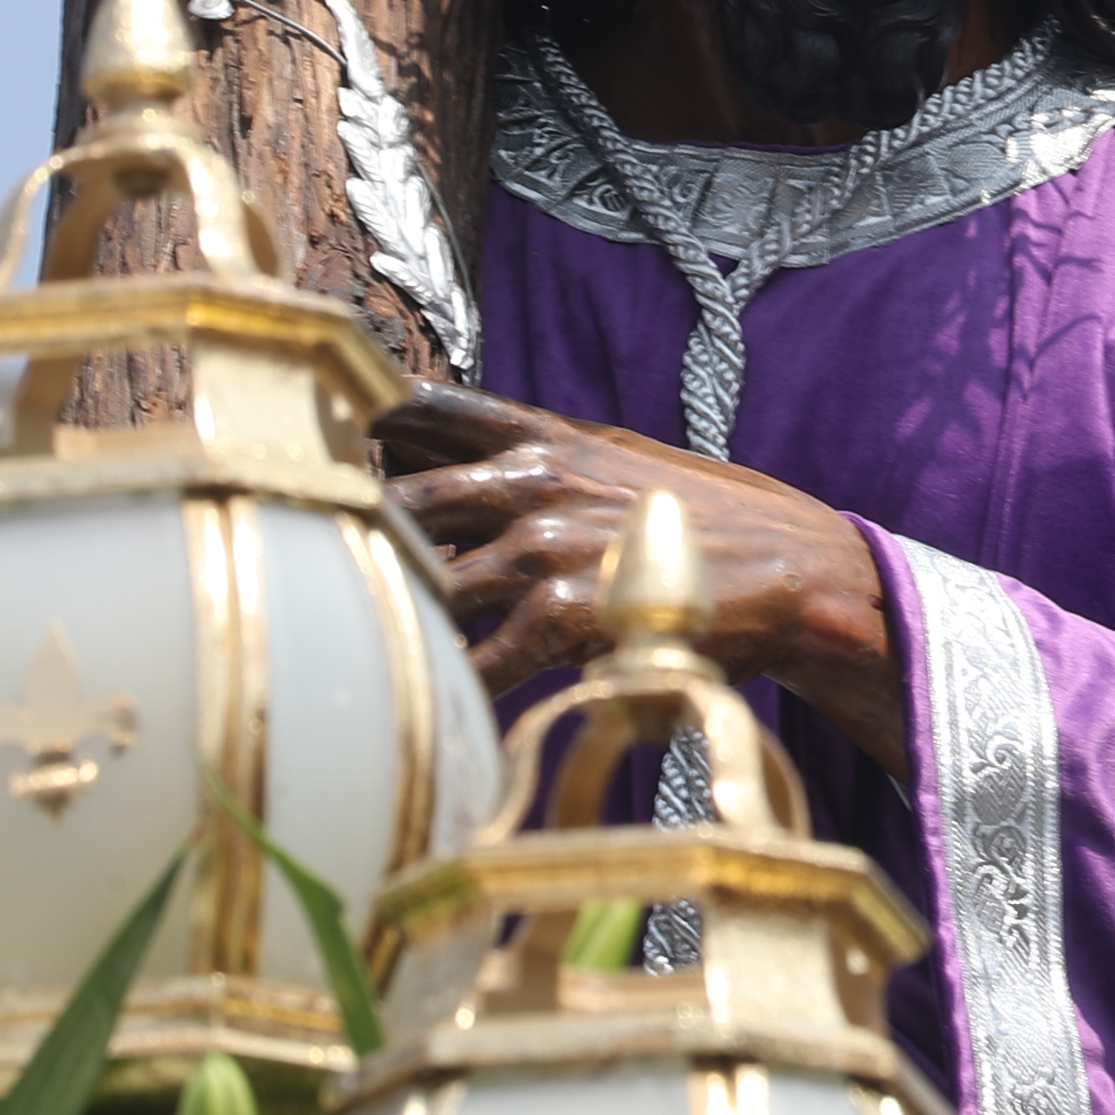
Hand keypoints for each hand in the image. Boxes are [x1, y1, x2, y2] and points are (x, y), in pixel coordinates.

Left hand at [380, 395, 911, 776]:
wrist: (789, 570)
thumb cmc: (699, 520)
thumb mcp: (615, 457)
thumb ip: (536, 453)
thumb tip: (453, 460)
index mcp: (542, 437)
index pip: (425, 412)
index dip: (365, 432)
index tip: (324, 455)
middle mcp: (532, 481)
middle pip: (403, 500)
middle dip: (359, 536)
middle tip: (327, 571)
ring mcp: (543, 545)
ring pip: (429, 583)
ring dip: (399, 617)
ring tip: (365, 649)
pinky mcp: (563, 613)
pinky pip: (480, 658)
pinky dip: (456, 685)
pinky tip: (439, 702)